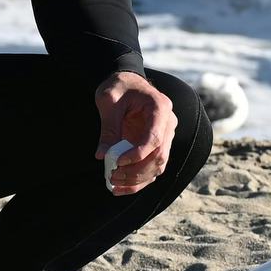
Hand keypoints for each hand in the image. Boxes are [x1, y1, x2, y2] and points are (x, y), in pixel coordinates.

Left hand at [95, 73, 174, 195]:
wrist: (126, 82)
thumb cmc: (118, 87)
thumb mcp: (109, 101)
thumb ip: (108, 128)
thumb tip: (102, 155)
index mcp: (160, 108)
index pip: (155, 139)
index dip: (137, 154)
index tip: (116, 161)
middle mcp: (168, 124)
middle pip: (159, 156)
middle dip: (136, 171)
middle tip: (112, 176)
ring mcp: (165, 136)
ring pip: (158, 166)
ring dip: (136, 179)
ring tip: (113, 183)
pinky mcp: (158, 146)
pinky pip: (151, 168)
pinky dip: (137, 181)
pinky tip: (119, 188)